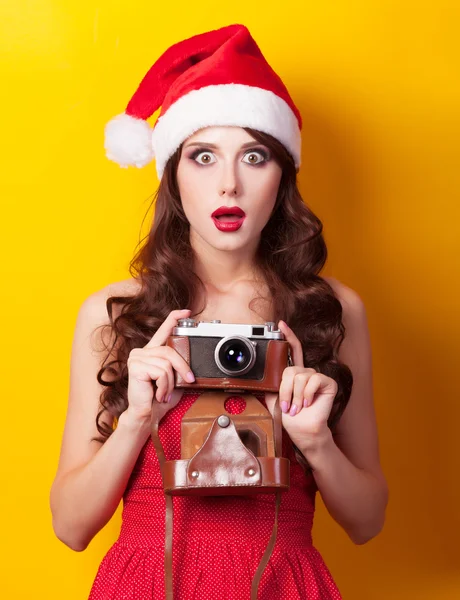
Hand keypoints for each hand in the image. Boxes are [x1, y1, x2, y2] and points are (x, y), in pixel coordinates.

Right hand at [125, 309, 195, 419]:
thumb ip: (179, 367)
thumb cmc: (158, 399)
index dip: (174, 318)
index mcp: (151, 352)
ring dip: (171, 382)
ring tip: (165, 392)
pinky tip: (158, 393)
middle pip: (170, 351)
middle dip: (183, 367)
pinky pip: (161, 372)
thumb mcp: (174, 379)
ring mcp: (137, 358)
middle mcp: (142, 352)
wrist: (145, 415)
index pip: (163, 329)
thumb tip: (193, 362)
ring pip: (167, 364)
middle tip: (188, 380)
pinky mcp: (136, 366)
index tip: (187, 312)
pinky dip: (164, 385)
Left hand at [264, 320, 337, 452]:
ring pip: (300, 376)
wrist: (302, 430)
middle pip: (290, 369)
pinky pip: (313, 380)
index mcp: (294, 373)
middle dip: (285, 390)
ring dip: (295, 396)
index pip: (292, 350)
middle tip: (287, 406)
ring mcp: (318, 377)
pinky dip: (307, 394)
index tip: (281, 324)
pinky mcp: (328, 383)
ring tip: (297, 408)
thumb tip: (256, 376)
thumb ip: (269, 384)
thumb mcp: (274, 398)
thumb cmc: (290, 416)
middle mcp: (306, 372)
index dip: (288, 335)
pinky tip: (308, 403)